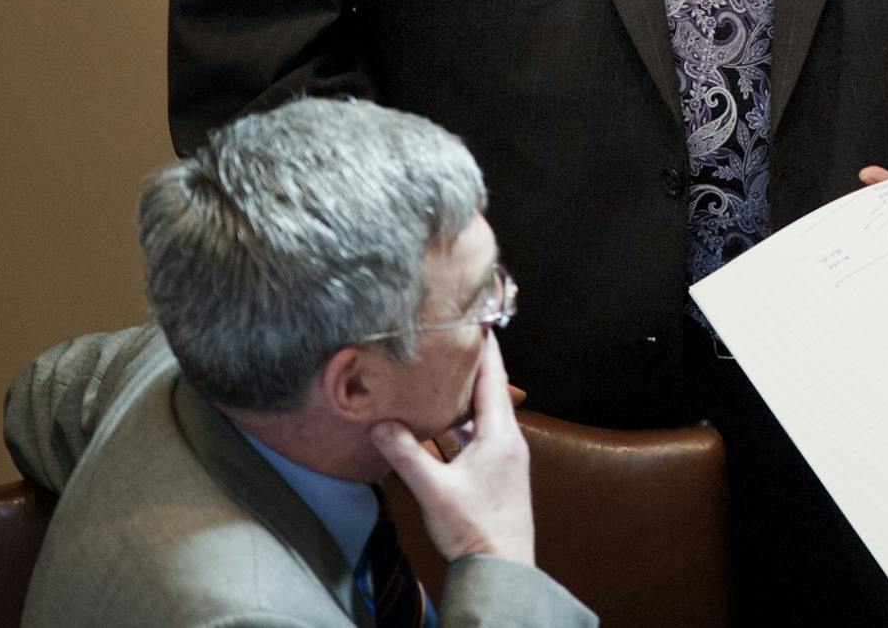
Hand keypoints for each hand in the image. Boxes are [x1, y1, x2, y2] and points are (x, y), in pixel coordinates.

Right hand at [369, 333, 536, 566]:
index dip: (485, 348)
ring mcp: (507, 458)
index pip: (494, 378)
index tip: (476, 319)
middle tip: (451, 342)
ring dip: (467, 397)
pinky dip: (466, 423)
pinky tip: (445, 427)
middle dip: (472, 367)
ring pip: (486, 416)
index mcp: (500, 434)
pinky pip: (483, 436)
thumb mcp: (433, 489)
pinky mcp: (500, 474)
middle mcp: (509, 440)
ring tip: (442, 377)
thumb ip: (405, 454)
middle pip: (492, 392)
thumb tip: (378, 423)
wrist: (502, 569)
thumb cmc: (473, 528)